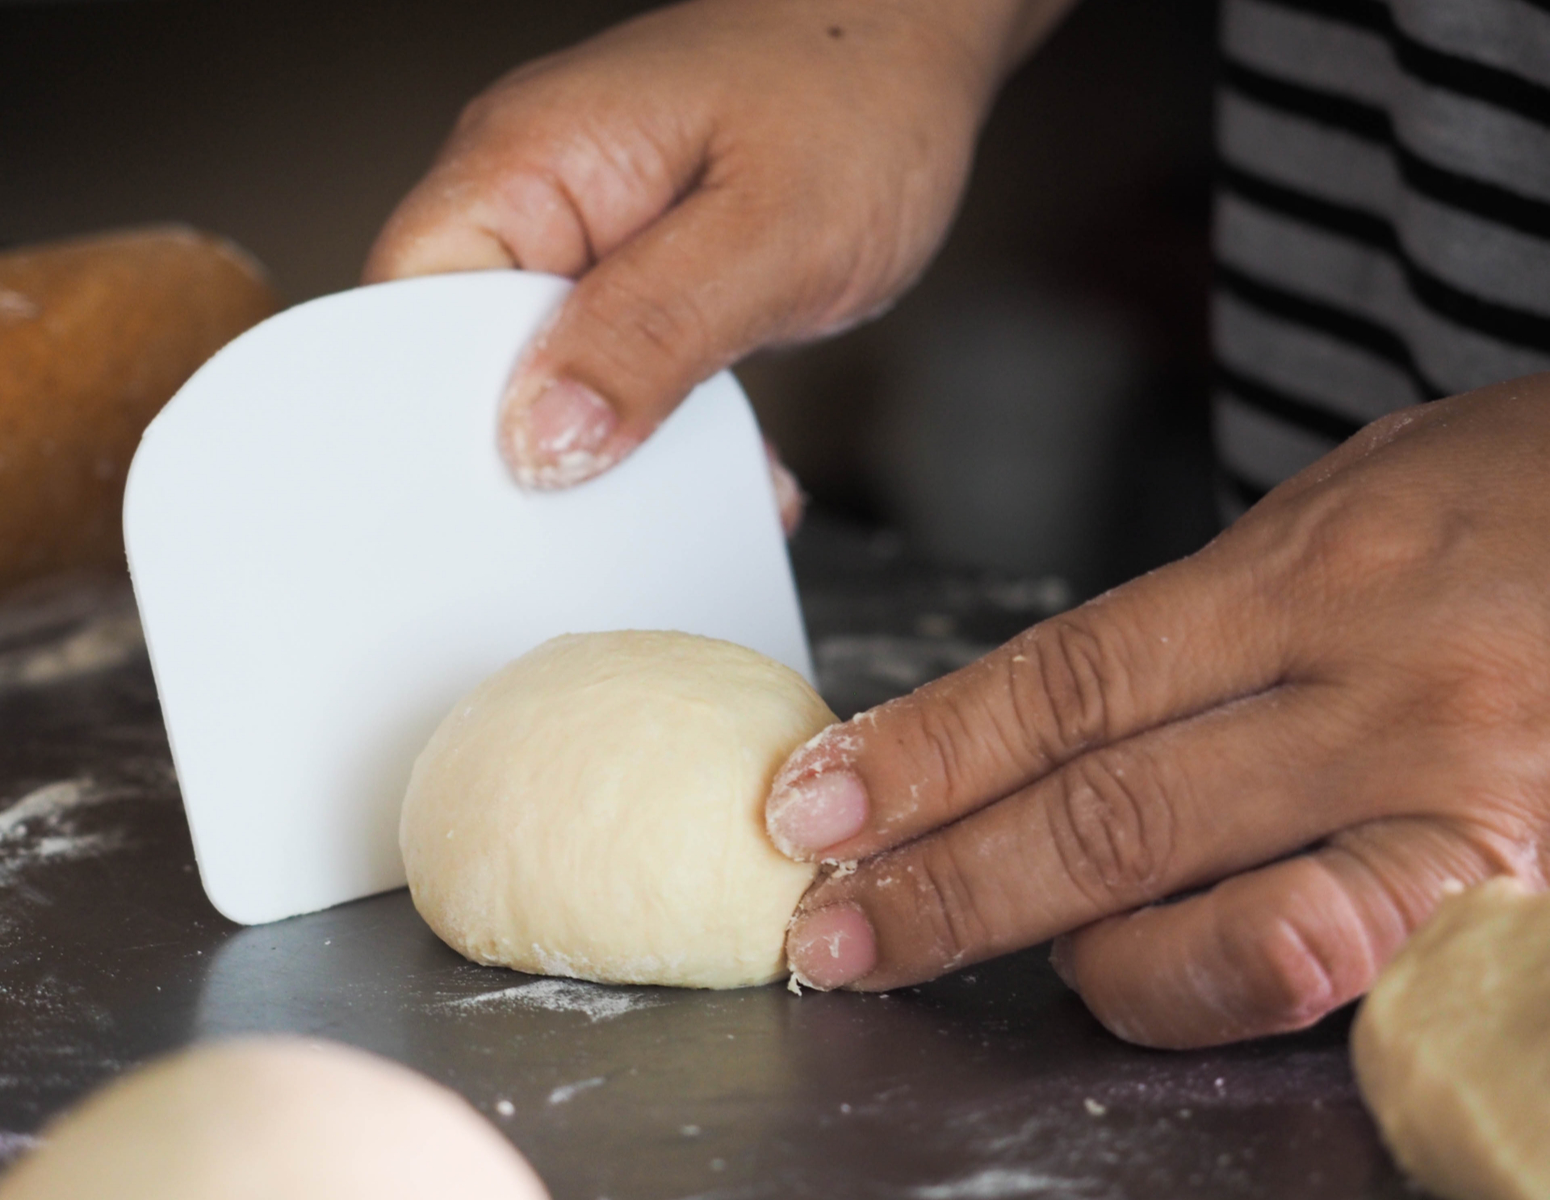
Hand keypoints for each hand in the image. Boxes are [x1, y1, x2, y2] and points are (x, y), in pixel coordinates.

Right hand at [365, 0, 1072, 490]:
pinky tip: (729, 467)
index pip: (407, 317)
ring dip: (614, 454)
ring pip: (546, 385)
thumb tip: (539, 444)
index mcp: (521, 166)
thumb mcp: (769, 233)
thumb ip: (652, 335)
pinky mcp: (630, 279)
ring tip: (682, 499)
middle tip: (602, 522)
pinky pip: (611, 377)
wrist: (923, 39)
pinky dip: (666, 434)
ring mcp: (580, 242)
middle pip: (465, 365)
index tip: (499, 507)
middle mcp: (531, 201)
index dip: (435, 424)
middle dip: (532, 457)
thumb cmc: (858, 91)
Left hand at [766, 377, 1549, 1048]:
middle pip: (1109, 814)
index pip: (1069, 683)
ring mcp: (1462, 812)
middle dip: (945, 883)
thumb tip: (1060, 707)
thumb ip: (1213, 606)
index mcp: (1314, 575)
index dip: (925, 752)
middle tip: (831, 926)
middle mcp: (1379, 698)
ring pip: (1216, 924)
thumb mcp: (1352, 500)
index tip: (815, 803)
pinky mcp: (1523, 896)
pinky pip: (1347, 975)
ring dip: (1062, 958)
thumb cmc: (1522, 505)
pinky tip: (1136, 988)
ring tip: (950, 955)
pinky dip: (1225, 991)